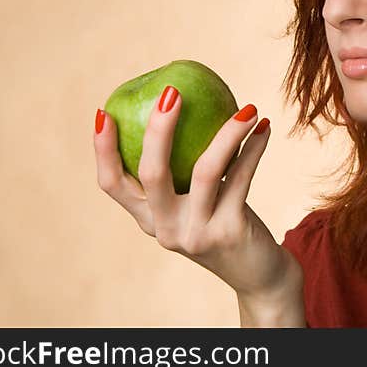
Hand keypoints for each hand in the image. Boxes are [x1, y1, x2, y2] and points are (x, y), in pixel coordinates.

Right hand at [93, 86, 302, 302]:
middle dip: (158, 129)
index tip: (103, 113)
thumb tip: (181, 106)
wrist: (257, 274)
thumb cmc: (223, 223)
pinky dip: (254, 149)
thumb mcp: (196, 201)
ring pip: (205, 171)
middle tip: (172, 92)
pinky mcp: (229, 231)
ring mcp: (197, 233)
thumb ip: (184, 171)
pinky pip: (242, 178)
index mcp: (149, 219)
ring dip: (228, 133)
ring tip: (246, 106)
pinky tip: (264, 126)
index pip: (112, 185)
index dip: (102, 150)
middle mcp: (166, 228)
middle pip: (151, 173)